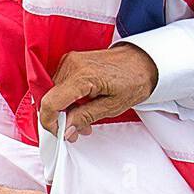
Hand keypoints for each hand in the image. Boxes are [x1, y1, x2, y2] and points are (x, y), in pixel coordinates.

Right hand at [38, 44, 158, 139]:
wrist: (143, 61)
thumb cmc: (134, 79)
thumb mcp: (112, 106)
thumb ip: (85, 117)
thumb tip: (66, 129)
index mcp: (82, 75)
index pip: (51, 102)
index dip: (50, 122)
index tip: (60, 133)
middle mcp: (72, 65)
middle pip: (51, 99)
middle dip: (61, 118)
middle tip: (77, 131)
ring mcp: (70, 61)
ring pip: (54, 93)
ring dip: (65, 110)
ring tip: (84, 120)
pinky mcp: (71, 62)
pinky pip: (61, 85)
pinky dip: (68, 99)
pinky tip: (82, 107)